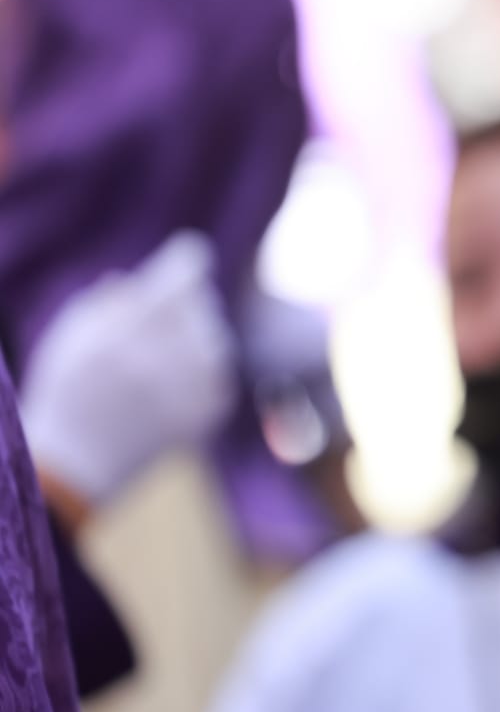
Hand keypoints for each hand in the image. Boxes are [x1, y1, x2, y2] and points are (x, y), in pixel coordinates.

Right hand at [19, 232, 235, 507]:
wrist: (79, 461)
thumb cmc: (68, 389)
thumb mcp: (72, 335)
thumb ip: (112, 300)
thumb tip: (149, 273)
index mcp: (127, 333)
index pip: (178, 279)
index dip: (187, 259)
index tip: (191, 249)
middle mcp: (165, 358)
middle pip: (199, 305)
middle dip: (183, 303)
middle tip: (155, 319)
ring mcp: (191, 386)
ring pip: (215, 336)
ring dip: (195, 334)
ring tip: (158, 353)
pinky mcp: (209, 409)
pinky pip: (220, 370)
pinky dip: (202, 368)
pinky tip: (170, 380)